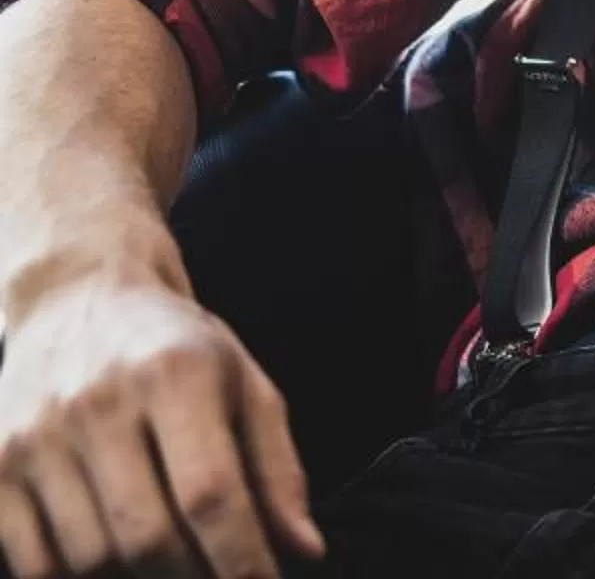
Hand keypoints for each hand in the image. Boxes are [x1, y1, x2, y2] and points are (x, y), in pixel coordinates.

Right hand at [0, 275, 320, 575]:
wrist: (75, 299)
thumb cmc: (175, 347)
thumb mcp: (243, 384)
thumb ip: (276, 467)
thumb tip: (305, 548)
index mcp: (175, 374)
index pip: (210, 493)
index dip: (240, 557)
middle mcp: (99, 404)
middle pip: (146, 537)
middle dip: (191, 574)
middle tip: (213, 571)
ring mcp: (36, 437)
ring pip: (90, 557)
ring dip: (135, 577)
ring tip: (166, 557)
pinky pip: (33, 562)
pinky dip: (77, 574)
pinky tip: (110, 553)